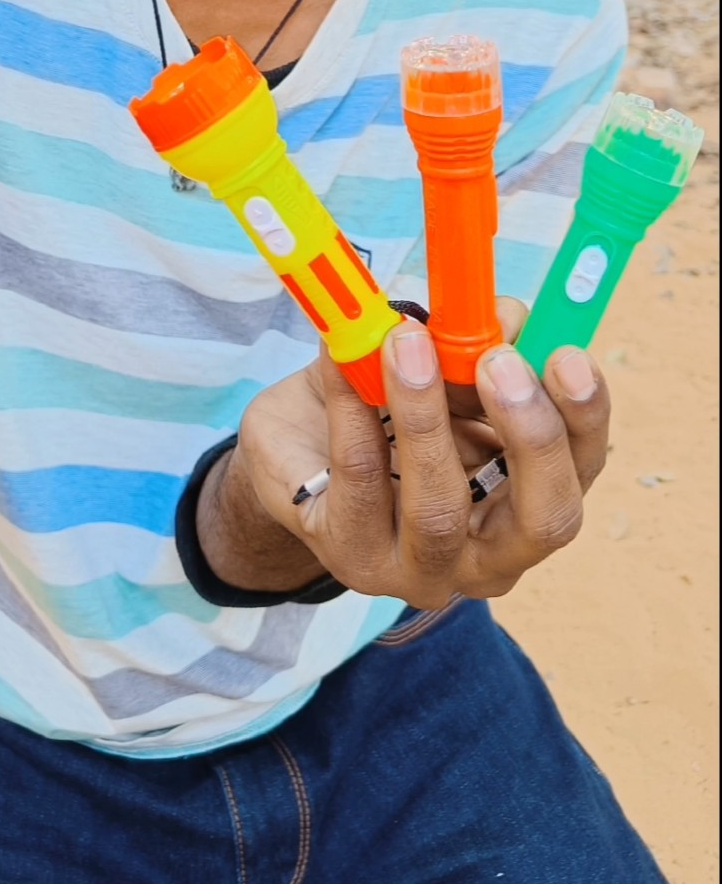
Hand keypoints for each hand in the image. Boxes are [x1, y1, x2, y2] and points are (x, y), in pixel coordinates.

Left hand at [231, 305, 609, 607]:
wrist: (299, 447)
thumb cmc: (385, 408)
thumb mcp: (438, 367)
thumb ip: (476, 345)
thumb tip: (505, 315)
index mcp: (527, 501)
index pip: (581, 471)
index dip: (584, 417)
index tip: (567, 355)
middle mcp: (490, 555)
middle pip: (545, 520)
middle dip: (531, 437)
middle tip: (499, 361)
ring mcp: (422, 568)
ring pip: (440, 511)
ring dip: (426, 416)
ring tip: (407, 344)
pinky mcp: (352, 555)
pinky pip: (360, 481)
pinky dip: (352, 411)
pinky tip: (342, 359)